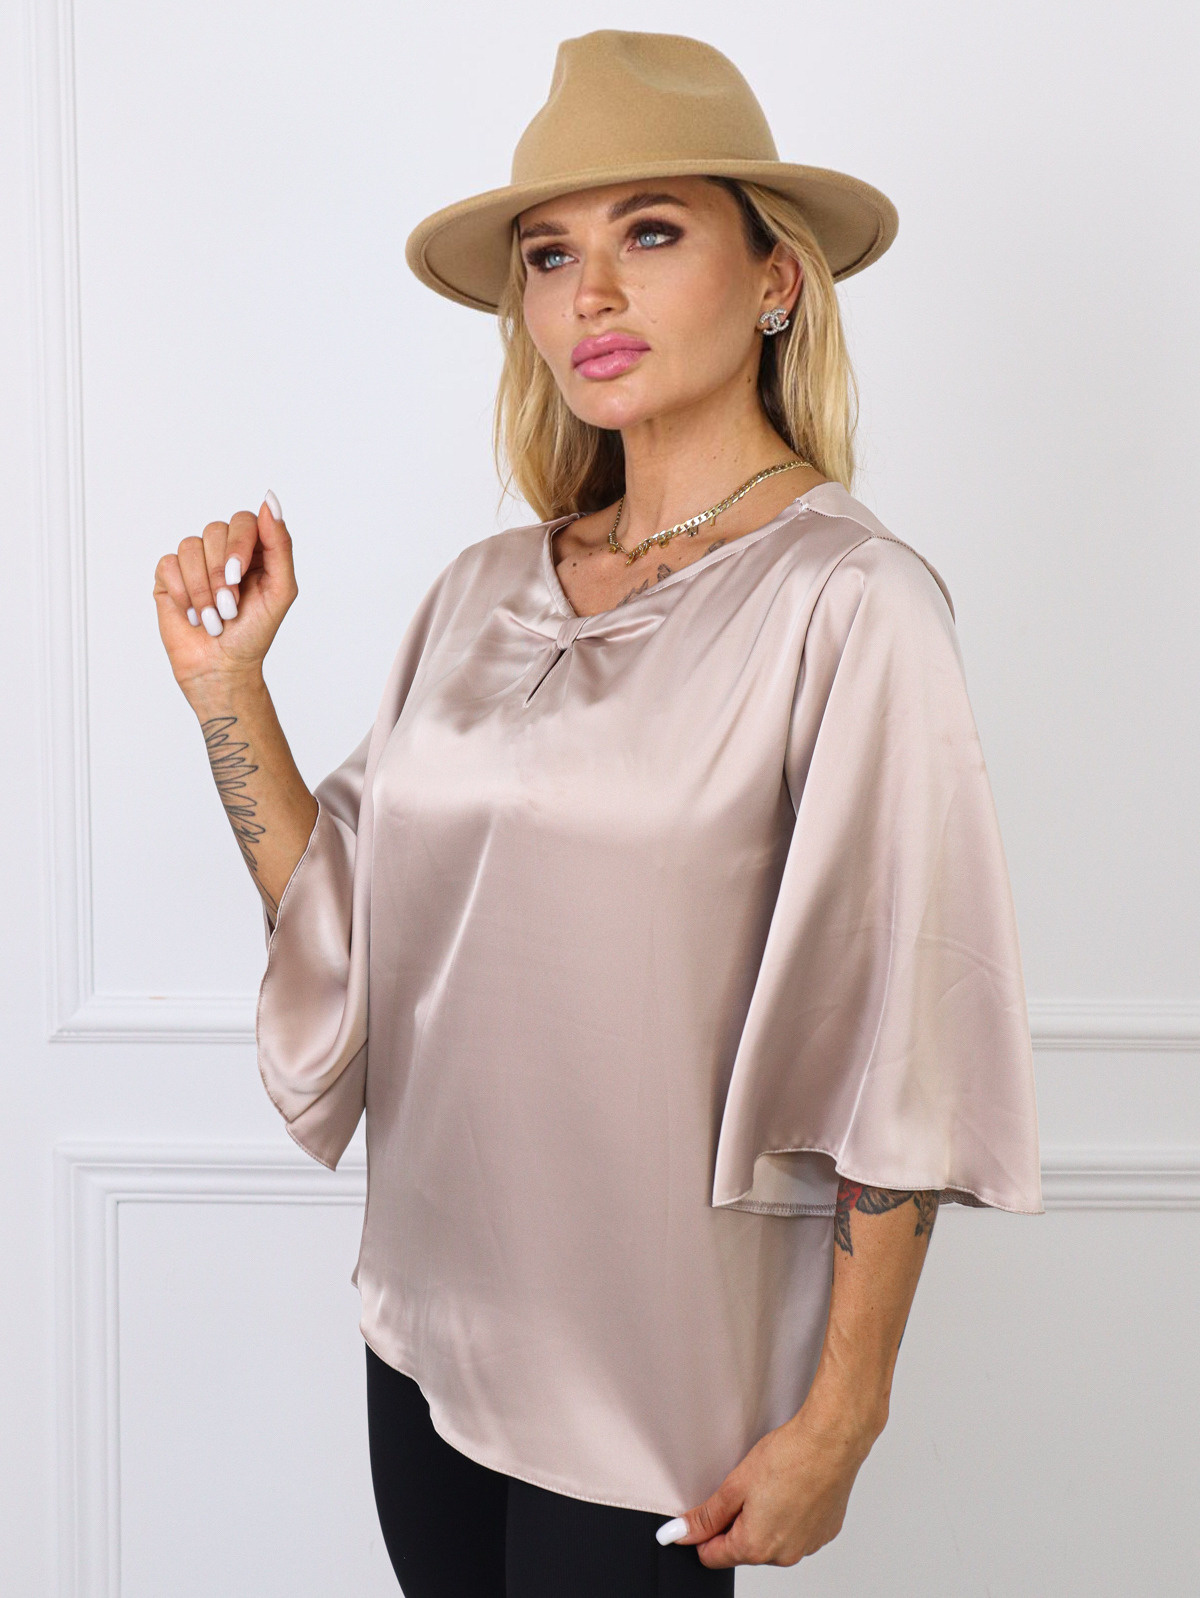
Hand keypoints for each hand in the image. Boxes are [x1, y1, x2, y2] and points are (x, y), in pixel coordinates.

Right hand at [153, 492, 297, 700]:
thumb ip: (280, 545)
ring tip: (213, 618)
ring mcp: (195, 561)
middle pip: (215, 530)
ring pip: (190, 547)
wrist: (221, 667)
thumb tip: (270, 501)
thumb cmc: (254, 633)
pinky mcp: (169, 576)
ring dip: (203, 590)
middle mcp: (223, 550)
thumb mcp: (280, 590)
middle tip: (229, 607)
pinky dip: (183, 593)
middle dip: (221, 574)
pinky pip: (168, 564)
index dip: (239, 544)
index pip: (244, 520)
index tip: (238, 576)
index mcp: (253, 550)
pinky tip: (192, 615)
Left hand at [658, 1399, 881, 1568]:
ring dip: (765, 1519)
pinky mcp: (824, 1533)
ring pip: (771, 1540)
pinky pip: (796, 1532)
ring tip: (773, 1484)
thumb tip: (679, 1534)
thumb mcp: (735, 1484)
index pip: (712, 1557)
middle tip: (746, 1487)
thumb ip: (706, 1515)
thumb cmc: (788, 1457)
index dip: (704, 1532)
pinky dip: (790, 1515)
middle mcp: (783, 1556)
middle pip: (743, 1548)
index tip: (708, 1511)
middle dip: (737, 1522)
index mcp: (755, 1547)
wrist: (832, 1441)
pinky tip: (793, 1488)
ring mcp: (807, 1546)